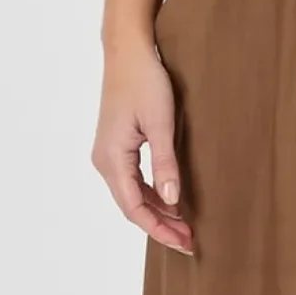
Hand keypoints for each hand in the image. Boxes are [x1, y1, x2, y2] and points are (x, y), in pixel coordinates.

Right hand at [92, 35, 194, 253]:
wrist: (127, 52)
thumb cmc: (144, 81)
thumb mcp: (161, 123)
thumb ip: (166, 163)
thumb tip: (173, 201)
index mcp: (112, 159)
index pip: (135, 208)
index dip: (159, 229)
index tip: (184, 243)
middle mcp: (105, 161)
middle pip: (132, 206)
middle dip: (160, 226)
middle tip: (190, 242)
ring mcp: (108, 155)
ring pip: (132, 196)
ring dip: (157, 213)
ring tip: (184, 227)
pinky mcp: (116, 147)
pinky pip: (132, 182)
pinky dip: (151, 196)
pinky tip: (172, 202)